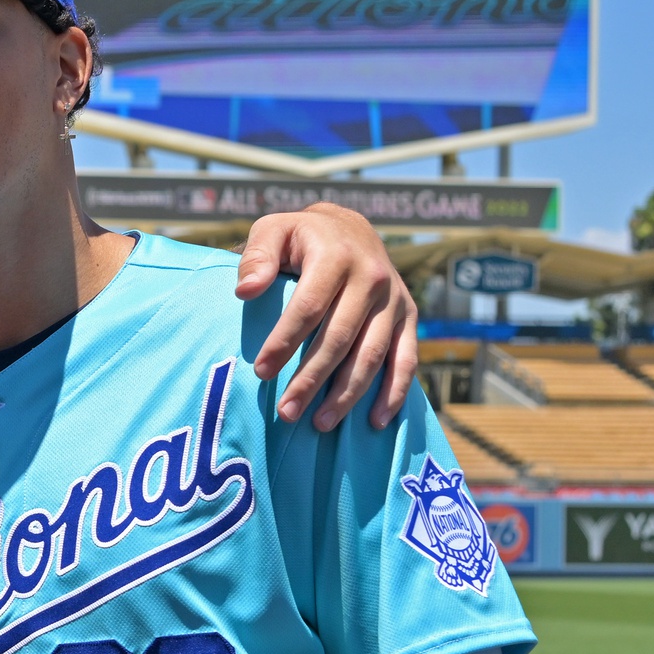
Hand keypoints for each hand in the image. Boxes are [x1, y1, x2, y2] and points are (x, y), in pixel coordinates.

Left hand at [234, 201, 417, 431]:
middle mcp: (372, 278)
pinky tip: (374, 421)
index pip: (309, 307)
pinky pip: (406, 359)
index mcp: (336, 257)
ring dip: (347, 393)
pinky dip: (394, 392)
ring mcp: (394, 300)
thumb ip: (256, 257)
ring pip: (372, 355)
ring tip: (320, 425)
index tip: (261, 371)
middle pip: (340, 338)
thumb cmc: (300, 238)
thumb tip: (245, 291)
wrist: (350, 229)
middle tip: (286, 413)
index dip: (285, 341)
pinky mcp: (408, 317)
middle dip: (311, 379)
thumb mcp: (273, 231)